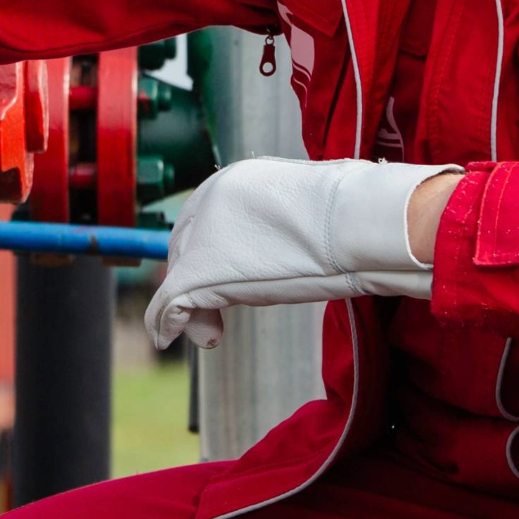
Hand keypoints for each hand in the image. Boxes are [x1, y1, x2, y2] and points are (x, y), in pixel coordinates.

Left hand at [143, 157, 460, 350]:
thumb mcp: (302, 211)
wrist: (351, 222)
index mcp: (234, 179)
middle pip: (184, 247)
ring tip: (212, 335)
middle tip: (217, 318)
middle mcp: (209, 199)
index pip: (203, 221)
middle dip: (196, 284)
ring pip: (177, 276)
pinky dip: (166, 324)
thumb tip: (287, 241)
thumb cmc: (347, 217)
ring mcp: (202, 234)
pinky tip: (168, 339)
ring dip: (191, 310)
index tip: (224, 282)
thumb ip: (275, 224)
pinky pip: (169, 302)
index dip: (207, 256)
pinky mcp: (199, 269)